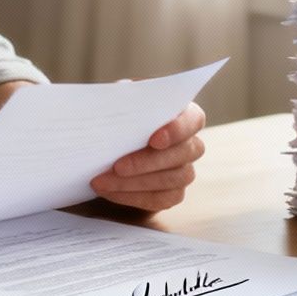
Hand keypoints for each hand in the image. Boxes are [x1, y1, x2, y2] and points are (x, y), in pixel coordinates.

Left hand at [90, 103, 206, 212]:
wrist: (110, 148)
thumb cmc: (121, 119)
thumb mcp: (120, 103)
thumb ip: (123, 97)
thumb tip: (118, 96)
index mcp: (183, 115)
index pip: (193, 120)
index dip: (177, 130)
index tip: (154, 139)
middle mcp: (190, 144)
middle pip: (182, 154)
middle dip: (147, 162)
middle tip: (117, 166)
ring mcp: (185, 170)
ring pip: (172, 180)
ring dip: (135, 182)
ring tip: (103, 181)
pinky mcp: (173, 193)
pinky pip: (160, 199)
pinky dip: (132, 197)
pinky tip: (109, 191)